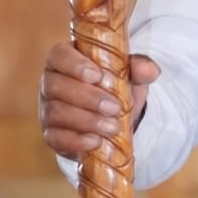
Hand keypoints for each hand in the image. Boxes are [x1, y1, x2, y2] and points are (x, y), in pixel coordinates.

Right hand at [39, 41, 159, 159]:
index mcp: (67, 60)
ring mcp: (47, 109)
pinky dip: (76, 141)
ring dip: (87, 121)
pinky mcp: (51, 134)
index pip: (59, 55)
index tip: (98, 76)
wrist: (114, 119)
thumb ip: (139, 67)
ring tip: (112, 127)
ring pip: (56, 112)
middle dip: (88, 98)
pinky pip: (55, 138)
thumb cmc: (116, 88)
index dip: (74, 65)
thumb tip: (149, 69)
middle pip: (56, 86)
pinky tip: (95, 141)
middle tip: (115, 108)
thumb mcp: (131, 75)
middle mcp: (51, 83)